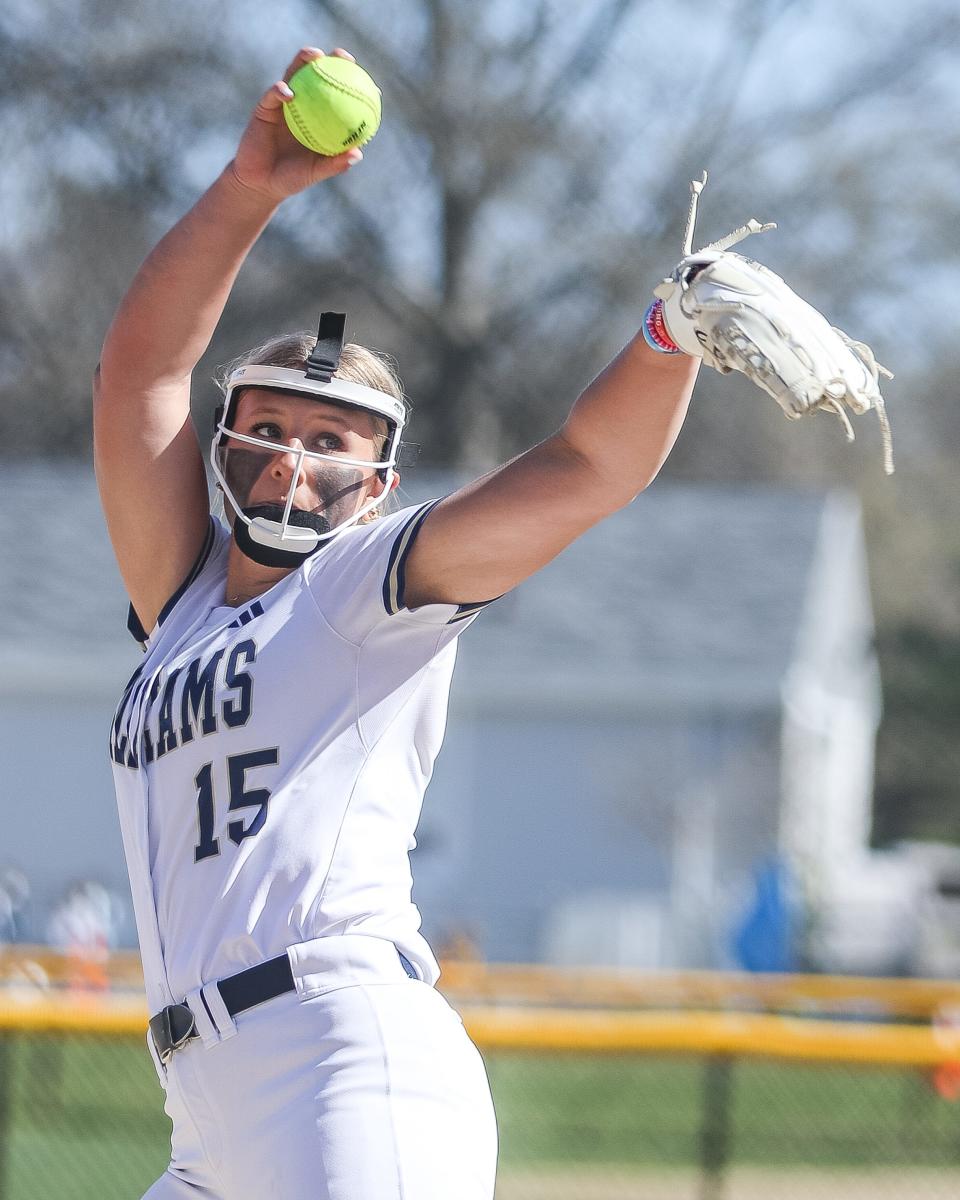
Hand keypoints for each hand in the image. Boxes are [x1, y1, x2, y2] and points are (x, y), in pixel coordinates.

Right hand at [229, 47, 362, 201]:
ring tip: (314, 55)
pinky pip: (273, 94)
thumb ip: (335, 164)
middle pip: (318, 75)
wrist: (260, 182)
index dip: (354, 88)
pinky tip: (289, 92)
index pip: (339, 97)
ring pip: (294, 74)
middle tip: (342, 56)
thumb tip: (358, 154)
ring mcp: (283, 103)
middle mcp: (303, 105)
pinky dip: (280, 90)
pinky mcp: (264, 107)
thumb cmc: (291, 178)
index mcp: (319, 118)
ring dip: (303, 61)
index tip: (372, 86)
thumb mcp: (315, 172)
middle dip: (331, 60)